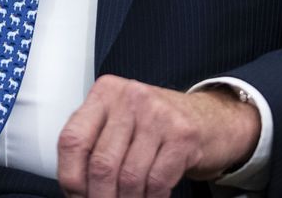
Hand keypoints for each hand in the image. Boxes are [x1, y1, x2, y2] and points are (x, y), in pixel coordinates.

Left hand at [57, 76, 259, 197]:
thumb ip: (95, 143)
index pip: (72, 140)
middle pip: (102, 164)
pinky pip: (157, 182)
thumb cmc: (157, 124)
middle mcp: (131, 98)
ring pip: (129, 178)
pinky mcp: (183, 136)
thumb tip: (76, 189)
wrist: (211, 118)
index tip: (77, 196)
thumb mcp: (120, 121)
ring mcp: (158, 115)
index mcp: (105, 93)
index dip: (71, 177)